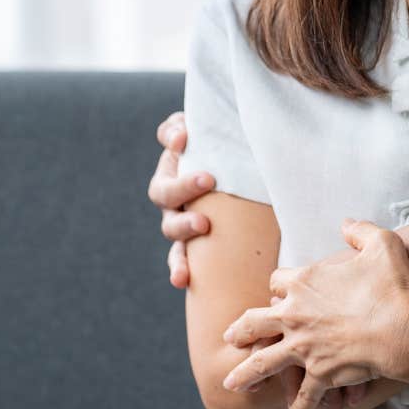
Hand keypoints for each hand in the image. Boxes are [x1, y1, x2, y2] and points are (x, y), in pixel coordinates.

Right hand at [147, 112, 215, 286]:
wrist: (243, 178)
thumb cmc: (224, 152)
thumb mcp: (208, 132)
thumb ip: (185, 128)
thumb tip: (181, 137)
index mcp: (173, 168)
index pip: (168, 145)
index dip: (171, 142)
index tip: (187, 140)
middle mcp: (173, 198)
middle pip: (165, 194)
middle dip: (184, 187)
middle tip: (208, 180)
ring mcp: (182, 223)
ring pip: (172, 229)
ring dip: (183, 227)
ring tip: (202, 224)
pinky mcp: (195, 248)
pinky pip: (180, 260)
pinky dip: (178, 269)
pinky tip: (181, 279)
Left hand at [221, 221, 408, 408]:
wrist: (404, 327)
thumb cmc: (393, 285)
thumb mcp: (381, 243)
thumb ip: (360, 231)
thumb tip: (347, 223)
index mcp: (304, 282)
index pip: (278, 281)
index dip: (279, 285)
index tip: (279, 290)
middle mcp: (295, 315)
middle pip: (256, 322)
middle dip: (241, 329)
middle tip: (229, 337)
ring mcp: (304, 347)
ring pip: (264, 362)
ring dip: (247, 374)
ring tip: (232, 385)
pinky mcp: (320, 373)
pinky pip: (304, 394)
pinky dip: (299, 408)